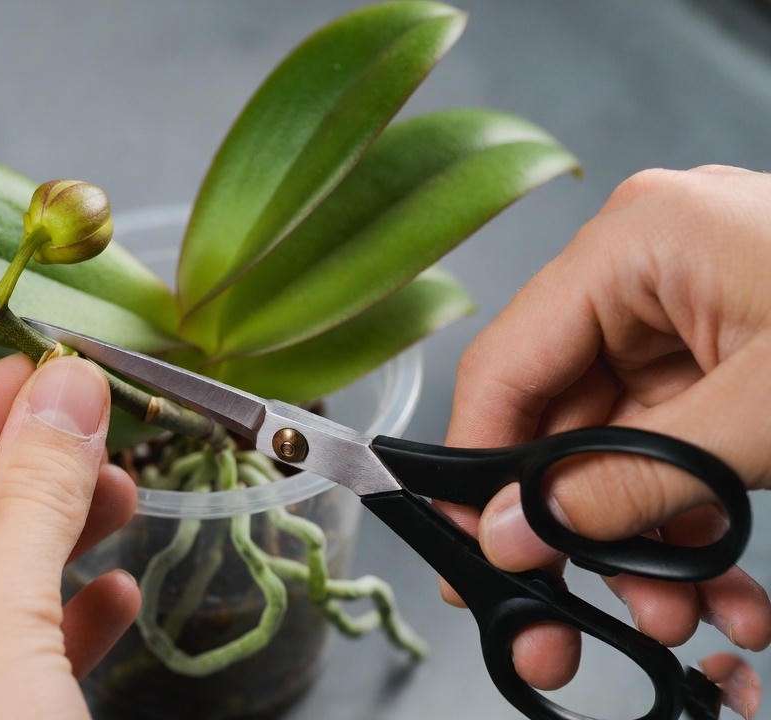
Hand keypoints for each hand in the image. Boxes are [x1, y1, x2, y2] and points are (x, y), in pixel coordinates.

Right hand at [442, 165, 770, 715]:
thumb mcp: (761, 420)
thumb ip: (626, 482)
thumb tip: (516, 534)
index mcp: (634, 243)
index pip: (508, 363)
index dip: (477, 466)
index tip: (471, 551)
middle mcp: (646, 272)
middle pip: (560, 418)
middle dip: (573, 528)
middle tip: (557, 616)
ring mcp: (689, 317)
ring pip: (616, 449)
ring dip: (639, 542)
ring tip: (673, 616)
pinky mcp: (728, 359)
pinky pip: (675, 451)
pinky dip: (689, 521)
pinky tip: (718, 586)